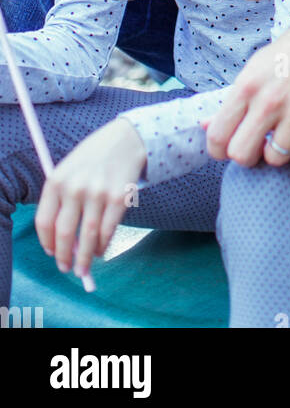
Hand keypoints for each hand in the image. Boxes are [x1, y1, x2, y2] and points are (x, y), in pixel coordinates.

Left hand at [35, 118, 145, 279]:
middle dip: (65, 257)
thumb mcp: (70, 170)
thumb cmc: (93, 158)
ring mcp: (98, 193)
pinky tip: (101, 250)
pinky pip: (108, 230)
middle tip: (67, 268)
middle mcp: (75, 187)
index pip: (44, 222)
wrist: (127, 138)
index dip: (47, 243)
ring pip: (89, 237)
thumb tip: (65, 243)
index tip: (51, 253)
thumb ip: (62, 202)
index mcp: (57, 180)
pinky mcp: (119, 197)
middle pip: (65, 233)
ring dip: (86, 258)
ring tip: (84, 267)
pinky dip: (104, 245)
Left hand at [205, 29, 289, 171]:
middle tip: (258, 143)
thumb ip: (230, 101)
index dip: (219, 149)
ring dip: (280, 151)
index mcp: (247, 87)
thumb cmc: (289, 54)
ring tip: (287, 134)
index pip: (218, 137)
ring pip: (276, 159)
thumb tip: (206, 125)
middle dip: (247, 154)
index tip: (229, 146)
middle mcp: (270, 103)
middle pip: (242, 155)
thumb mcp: (254, 70)